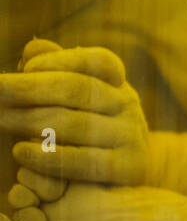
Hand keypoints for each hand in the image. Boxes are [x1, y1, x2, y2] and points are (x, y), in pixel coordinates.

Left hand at [0, 39, 149, 185]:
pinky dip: (48, 157)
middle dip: (29, 89)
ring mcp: (132, 137)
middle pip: (77, 90)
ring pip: (76, 125)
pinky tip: (20, 152)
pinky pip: (84, 163)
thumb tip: (33, 50)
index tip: (24, 68)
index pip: (93, 60)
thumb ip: (54, 68)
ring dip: (29, 121)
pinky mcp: (129, 169)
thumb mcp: (76, 92)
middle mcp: (128, 105)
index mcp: (116, 80)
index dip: (58, 61)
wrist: (124, 170)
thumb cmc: (87, 121)